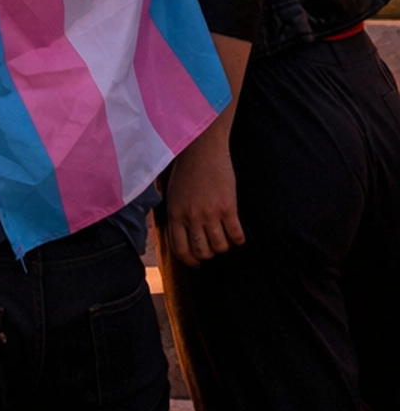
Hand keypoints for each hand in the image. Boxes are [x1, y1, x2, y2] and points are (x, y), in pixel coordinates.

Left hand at [166, 131, 243, 268]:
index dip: (190, 261)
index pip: (181, 249)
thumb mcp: (172, 193)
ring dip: (223, 246)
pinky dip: (238, 239)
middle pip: (202, 252)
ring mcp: (210, 212)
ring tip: (224, 237)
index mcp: (175, 213)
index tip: (197, 263)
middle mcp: (191, 216)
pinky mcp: (228, 207)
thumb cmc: (187, 169)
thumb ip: (176, 215)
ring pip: (220, 246)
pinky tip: (237, 233)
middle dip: (208, 254)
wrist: (202, 147)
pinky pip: (236, 235)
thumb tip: (181, 237)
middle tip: (212, 246)